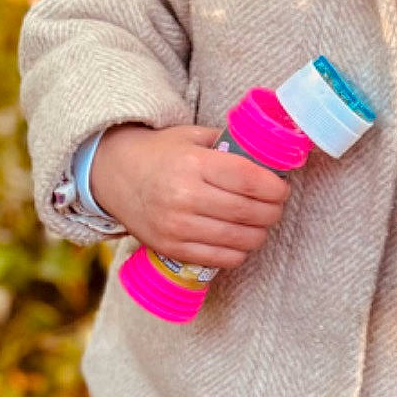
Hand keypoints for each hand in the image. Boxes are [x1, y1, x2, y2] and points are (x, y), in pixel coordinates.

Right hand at [89, 121, 290, 266]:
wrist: (114, 175)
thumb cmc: (160, 154)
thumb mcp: (192, 137)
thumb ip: (229, 146)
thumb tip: (269, 159)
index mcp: (193, 164)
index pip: (249, 181)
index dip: (275, 187)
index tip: (282, 187)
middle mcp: (184, 197)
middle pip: (249, 212)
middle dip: (273, 210)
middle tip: (276, 204)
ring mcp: (177, 227)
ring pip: (240, 239)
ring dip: (260, 232)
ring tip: (260, 221)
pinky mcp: (172, 249)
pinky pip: (222, 259)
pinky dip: (240, 252)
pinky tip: (240, 239)